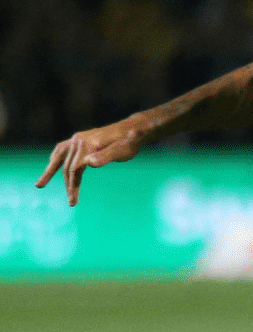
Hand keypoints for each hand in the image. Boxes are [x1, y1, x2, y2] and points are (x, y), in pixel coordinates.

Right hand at [35, 118, 149, 205]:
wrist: (133, 129)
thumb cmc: (129, 142)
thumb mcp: (122, 151)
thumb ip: (106, 156)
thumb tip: (89, 163)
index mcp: (87, 144)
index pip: (75, 169)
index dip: (73, 186)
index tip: (73, 201)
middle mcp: (78, 140)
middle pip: (68, 166)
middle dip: (68, 185)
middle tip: (71, 202)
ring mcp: (77, 139)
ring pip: (59, 157)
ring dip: (51, 171)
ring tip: (40, 184)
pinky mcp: (79, 139)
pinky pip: (62, 150)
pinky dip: (55, 159)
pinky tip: (52, 165)